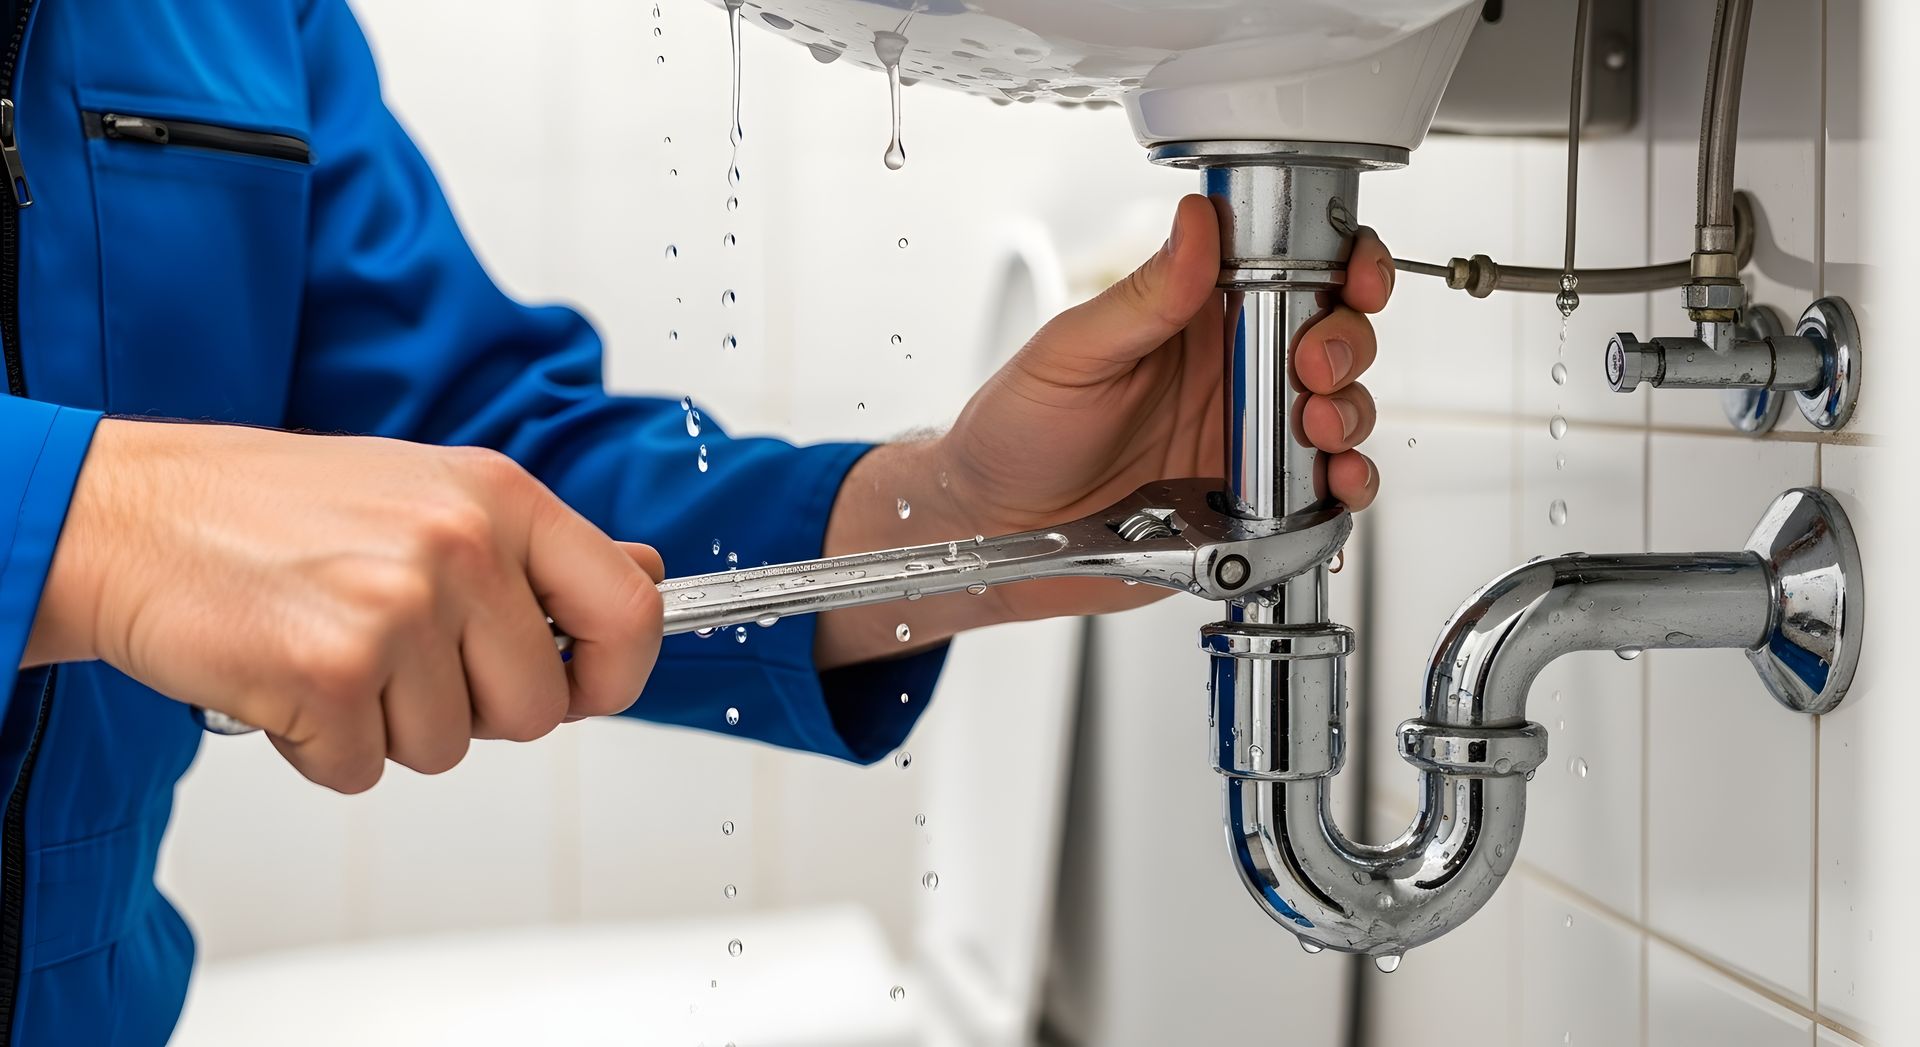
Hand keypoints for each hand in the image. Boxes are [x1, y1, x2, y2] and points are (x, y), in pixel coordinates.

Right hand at [24, 420, 664, 792]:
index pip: (630, 610)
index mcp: (499, 497)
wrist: (131, 515)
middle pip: (537, 710)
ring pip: (447, 749)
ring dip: (386, 726)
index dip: (618, 674)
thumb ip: (539, 549)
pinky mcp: (327, 671)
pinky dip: (321, 748)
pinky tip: (286, 677)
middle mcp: (460, 545)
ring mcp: (397, 607)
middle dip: (473, 710)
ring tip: (331, 649)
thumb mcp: (432, 492)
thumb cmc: (278, 511)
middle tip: (399, 658)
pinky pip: (364, 770)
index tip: (587, 688)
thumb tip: (645, 579)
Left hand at [815, 195, 1392, 663]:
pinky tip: (1334, 480)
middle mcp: (1232, 372)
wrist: (993, 531)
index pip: (1288, 266)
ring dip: (1351, 410)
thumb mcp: (1071, 355)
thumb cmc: (1015, 435)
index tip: (1353, 273)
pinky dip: (1347, 482)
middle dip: (1346, 342)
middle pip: (1333, 335)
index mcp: (1192, 317)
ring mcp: (1247, 438)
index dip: (1339, 261)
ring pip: (1341, 408)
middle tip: (1313, 365)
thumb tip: (1197, 224)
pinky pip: (1322, 489)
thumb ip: (1144, 297)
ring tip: (1317, 424)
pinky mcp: (1253, 504)